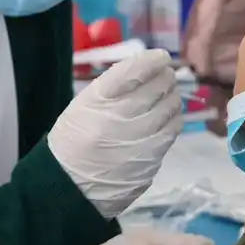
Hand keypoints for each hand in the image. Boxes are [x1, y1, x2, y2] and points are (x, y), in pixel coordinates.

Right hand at [48, 49, 181, 218]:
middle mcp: (120, 117)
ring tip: (166, 96)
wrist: (70, 187)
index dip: (152, 60)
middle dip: (165, 76)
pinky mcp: (152, 158)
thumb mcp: (83, 106)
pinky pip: (173, 130)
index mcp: (98, 100)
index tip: (161, 57)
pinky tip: (167, 118)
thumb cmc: (74, 141)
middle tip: (165, 76)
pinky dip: (173, 118)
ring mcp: (138, 139)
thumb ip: (113, 88)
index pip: (133, 71)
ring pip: (171, 107)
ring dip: (172, 96)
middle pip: (157, 86)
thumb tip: (148, 68)